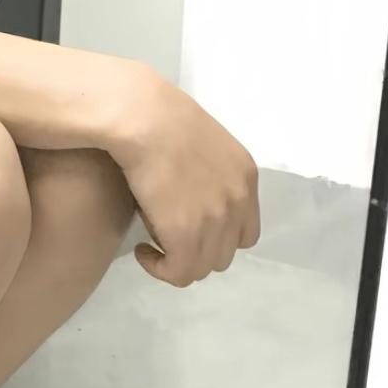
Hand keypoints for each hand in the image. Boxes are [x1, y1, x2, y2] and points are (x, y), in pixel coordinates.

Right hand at [108, 70, 260, 286]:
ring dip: (177, 260)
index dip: (216, 237)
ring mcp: (216, 220)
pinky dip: (160, 269)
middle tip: (165, 235)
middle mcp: (238, 201)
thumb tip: (188, 188)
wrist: (141, 116)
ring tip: (152, 242)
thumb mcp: (200, 139)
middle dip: (195, 250)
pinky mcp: (186, 234)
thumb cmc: (157, 115)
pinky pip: (179, 273)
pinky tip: (142, 251)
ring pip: (202, 267)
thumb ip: (206, 168)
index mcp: (245, 176)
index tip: (187, 226)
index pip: (245, 232)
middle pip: (224, 253)